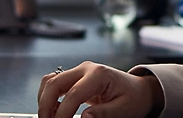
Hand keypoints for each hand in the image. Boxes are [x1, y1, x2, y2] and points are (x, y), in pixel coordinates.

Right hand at [38, 61, 163, 117]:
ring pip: (50, 81)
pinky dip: (49, 97)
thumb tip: (84, 117)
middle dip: (46, 106)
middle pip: (54, 83)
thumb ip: (104, 114)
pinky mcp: (76, 78)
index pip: (73, 94)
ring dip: (45, 100)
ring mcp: (79, 71)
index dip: (62, 114)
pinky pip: (55, 83)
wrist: (137, 90)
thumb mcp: (123, 109)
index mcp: (99, 75)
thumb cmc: (133, 98)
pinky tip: (54, 111)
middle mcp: (86, 69)